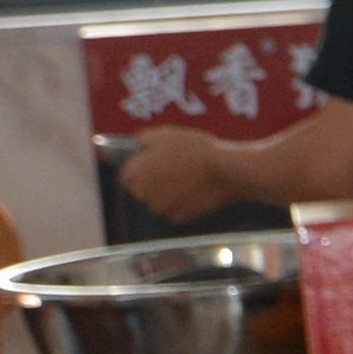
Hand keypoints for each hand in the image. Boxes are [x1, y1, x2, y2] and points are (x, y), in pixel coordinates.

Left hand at [116, 128, 230, 224]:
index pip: (126, 177)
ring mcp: (160, 208)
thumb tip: (138, 144)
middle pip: (142, 191)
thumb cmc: (195, 149)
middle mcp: (143, 194)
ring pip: (158, 203)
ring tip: (185, 181)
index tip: (152, 165)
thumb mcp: (165, 135)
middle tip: (173, 172)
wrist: (225, 170)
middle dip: (153, 183)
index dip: (140, 170)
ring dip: (167, 195)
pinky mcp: (178, 219)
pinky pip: (174, 212)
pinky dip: (181, 204)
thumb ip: (144, 140)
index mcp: (134, 173)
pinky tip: (193, 192)